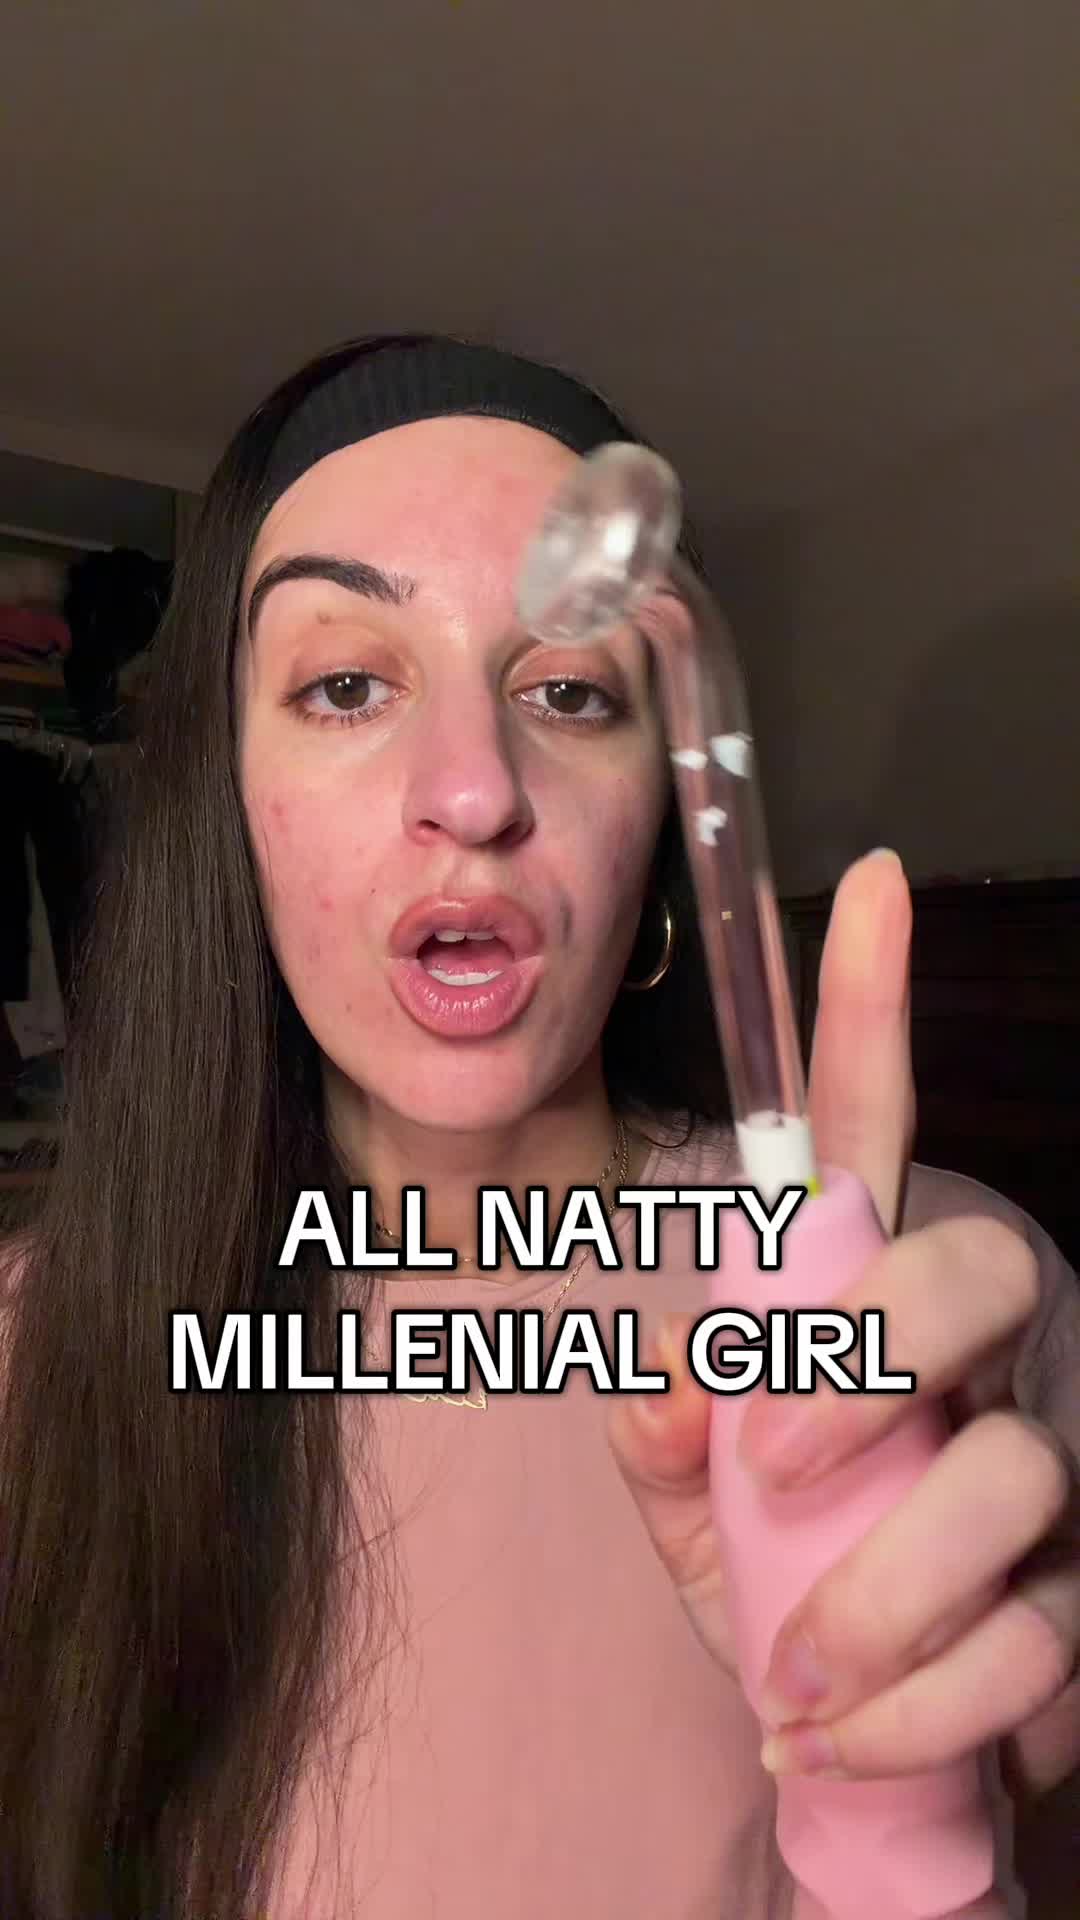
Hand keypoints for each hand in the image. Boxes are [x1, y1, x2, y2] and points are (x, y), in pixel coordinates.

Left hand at [608, 850, 1079, 1815]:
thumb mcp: (684, 1489)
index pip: (870, 1130)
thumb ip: (654, 1420)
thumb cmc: (769, 1560)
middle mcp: (980, 1346)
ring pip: (1009, 1477)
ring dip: (883, 1592)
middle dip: (862, 1360)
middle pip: (971, 1270)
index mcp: (866, 1288)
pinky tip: (839, 1732)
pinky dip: (923, 1707)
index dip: (870, 1003)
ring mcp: (1046, 1461)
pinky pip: (1036, 1638)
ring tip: (791, 1675)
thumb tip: (668, 1375)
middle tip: (772, 1461)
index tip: (870, 878)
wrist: (845, 1725)